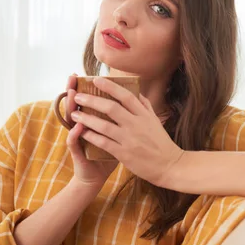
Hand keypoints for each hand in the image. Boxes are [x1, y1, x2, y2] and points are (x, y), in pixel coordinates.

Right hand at [64, 74, 117, 190]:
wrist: (97, 176)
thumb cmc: (108, 154)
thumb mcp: (115, 134)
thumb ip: (119, 119)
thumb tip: (133, 100)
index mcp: (92, 121)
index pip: (87, 100)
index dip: (84, 87)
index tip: (82, 73)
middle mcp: (81, 127)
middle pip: (76, 105)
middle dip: (75, 90)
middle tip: (73, 77)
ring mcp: (77, 139)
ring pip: (71, 120)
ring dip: (71, 108)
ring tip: (72, 95)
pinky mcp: (76, 153)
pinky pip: (74, 142)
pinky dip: (76, 134)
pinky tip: (78, 126)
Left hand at [69, 77, 183, 187]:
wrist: (170, 165)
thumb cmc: (162, 143)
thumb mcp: (156, 121)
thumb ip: (146, 107)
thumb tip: (137, 93)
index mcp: (144, 115)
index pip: (126, 96)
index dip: (110, 86)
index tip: (97, 79)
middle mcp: (136, 124)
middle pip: (111, 108)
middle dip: (92, 100)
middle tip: (78, 96)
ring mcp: (130, 139)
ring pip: (104, 125)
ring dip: (87, 118)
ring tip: (74, 114)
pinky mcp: (124, 154)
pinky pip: (103, 143)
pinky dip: (91, 136)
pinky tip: (81, 132)